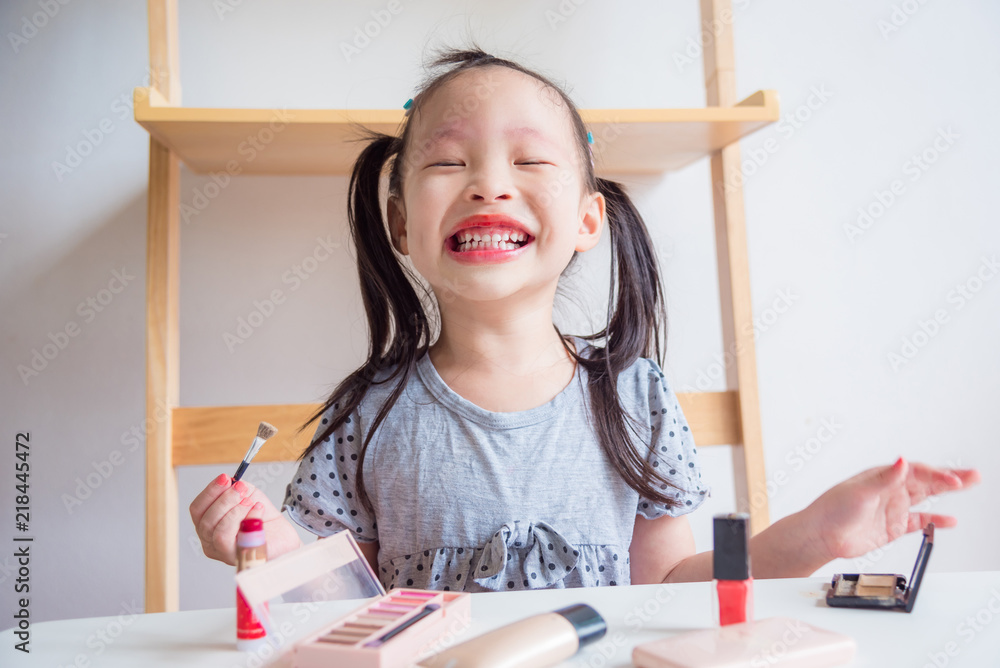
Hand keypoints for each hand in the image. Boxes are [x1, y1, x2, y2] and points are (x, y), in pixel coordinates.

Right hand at [189, 473, 301, 565]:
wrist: (283, 537)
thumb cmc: (262, 519)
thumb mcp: (248, 497)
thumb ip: (236, 489)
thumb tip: (228, 481)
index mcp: (207, 525)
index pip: (197, 509)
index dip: (210, 492)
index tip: (224, 478)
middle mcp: (210, 542)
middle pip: (205, 520)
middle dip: (224, 499)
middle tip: (242, 488)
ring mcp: (223, 553)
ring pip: (218, 530)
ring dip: (235, 510)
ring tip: (250, 501)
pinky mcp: (239, 558)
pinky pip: (237, 540)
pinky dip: (248, 519)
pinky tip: (258, 510)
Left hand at [804, 457, 979, 561]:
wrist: (822, 535)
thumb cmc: (833, 509)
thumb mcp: (861, 491)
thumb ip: (885, 478)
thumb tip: (902, 461)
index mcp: (882, 476)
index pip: (917, 472)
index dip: (937, 475)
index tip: (955, 481)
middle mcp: (890, 490)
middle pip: (926, 481)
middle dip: (950, 477)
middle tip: (973, 475)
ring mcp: (893, 508)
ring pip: (926, 499)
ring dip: (946, 495)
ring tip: (967, 486)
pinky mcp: (893, 527)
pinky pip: (919, 522)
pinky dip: (935, 521)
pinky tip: (949, 520)